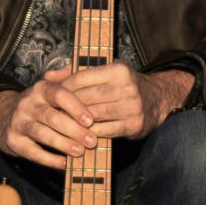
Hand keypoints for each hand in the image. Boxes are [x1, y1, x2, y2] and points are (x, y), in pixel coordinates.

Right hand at [0, 67, 98, 167]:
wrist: (3, 115)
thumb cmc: (38, 104)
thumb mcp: (50, 88)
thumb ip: (68, 78)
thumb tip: (86, 69)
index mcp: (40, 89)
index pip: (59, 94)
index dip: (75, 107)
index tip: (91, 120)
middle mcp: (27, 104)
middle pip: (52, 117)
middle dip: (74, 130)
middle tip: (92, 141)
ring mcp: (18, 123)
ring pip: (42, 134)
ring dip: (63, 144)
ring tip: (80, 152)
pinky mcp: (13, 141)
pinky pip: (32, 152)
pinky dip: (49, 159)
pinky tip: (64, 163)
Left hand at [57, 64, 194, 140]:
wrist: (158, 100)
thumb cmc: (124, 85)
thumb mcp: (105, 73)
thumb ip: (75, 73)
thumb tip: (47, 77)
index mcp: (118, 70)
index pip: (81, 78)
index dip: (63, 88)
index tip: (51, 96)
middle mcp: (127, 87)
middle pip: (86, 98)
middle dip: (66, 107)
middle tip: (51, 113)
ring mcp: (132, 107)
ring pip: (94, 115)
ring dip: (75, 122)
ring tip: (61, 125)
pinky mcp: (134, 125)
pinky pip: (105, 131)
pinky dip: (90, 133)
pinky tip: (79, 134)